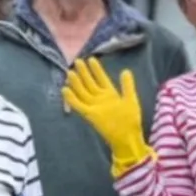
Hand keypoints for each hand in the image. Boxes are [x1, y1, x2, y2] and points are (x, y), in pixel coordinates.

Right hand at [62, 58, 153, 176]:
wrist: (128, 136)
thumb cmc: (131, 119)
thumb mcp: (131, 99)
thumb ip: (127, 85)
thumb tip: (125, 71)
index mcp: (111, 94)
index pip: (101, 79)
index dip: (96, 70)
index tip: (91, 59)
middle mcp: (100, 99)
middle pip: (90, 83)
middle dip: (84, 73)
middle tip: (77, 61)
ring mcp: (94, 106)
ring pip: (82, 92)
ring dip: (76, 83)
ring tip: (70, 72)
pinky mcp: (90, 115)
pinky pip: (78, 105)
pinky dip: (71, 98)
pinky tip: (65, 90)